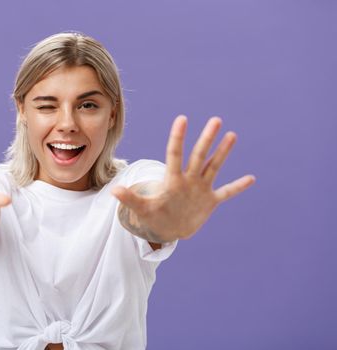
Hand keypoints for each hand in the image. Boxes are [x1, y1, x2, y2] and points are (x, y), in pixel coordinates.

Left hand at [112, 115, 255, 241]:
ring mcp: (201, 189)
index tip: (182, 119)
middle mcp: (189, 180)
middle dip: (207, 139)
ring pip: (214, 167)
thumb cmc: (154, 216)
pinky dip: (237, 187)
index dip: (178, 138)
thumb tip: (114, 190)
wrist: (167, 228)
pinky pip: (226, 192)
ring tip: (232, 135)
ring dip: (223, 153)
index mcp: (172, 180)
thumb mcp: (142, 209)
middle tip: (216, 120)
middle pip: (199, 156)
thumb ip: (131, 199)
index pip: (175, 154)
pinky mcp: (210, 201)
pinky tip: (251, 178)